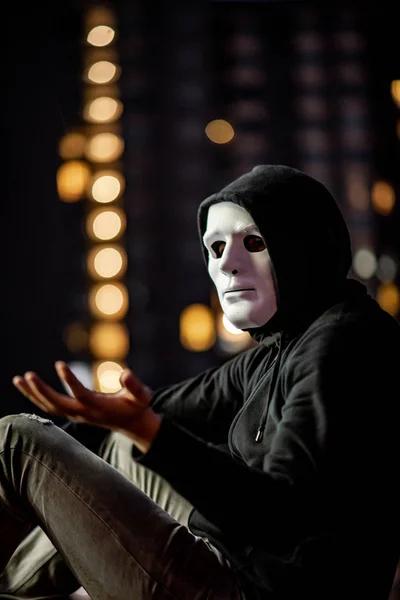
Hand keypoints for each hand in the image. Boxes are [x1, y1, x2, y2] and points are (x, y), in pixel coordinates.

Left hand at [12, 362, 160, 452]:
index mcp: (99, 407)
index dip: (70, 380)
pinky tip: (26, 385)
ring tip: (18, 379)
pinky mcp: (72, 413)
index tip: (59, 364)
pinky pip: (50, 407)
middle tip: (27, 375)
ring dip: (33, 394)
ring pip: (49, 407)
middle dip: (41, 391)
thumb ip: (135, 385)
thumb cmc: (137, 405)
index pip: (81, 394)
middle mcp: (84, 413)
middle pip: (57, 405)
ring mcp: (76, 415)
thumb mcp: (142, 395)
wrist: (132, 424)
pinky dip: (36, 397)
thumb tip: (126, 373)